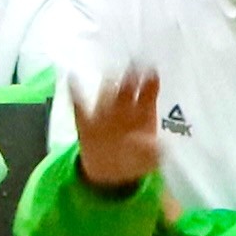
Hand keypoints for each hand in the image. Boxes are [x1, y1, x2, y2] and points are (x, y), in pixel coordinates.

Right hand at [66, 64, 167, 194]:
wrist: (109, 172)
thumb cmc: (134, 158)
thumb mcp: (149, 157)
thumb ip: (155, 152)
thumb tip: (163, 148)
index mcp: (142, 115)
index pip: (148, 94)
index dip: (151, 84)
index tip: (153, 72)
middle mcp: (123, 110)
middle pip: (127, 89)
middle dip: (130, 78)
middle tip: (134, 64)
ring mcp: (104, 115)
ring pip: (105, 95)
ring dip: (107, 85)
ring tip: (108, 73)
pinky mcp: (86, 123)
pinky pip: (79, 107)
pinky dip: (75, 93)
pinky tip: (72, 79)